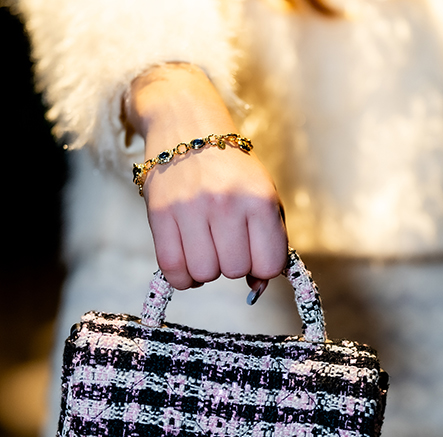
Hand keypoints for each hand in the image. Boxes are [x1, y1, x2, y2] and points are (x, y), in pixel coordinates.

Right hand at [126, 64, 287, 290]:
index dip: (262, 267)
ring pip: (204, 274)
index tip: (254, 253)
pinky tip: (187, 260)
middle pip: (234, 271)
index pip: (269, 264)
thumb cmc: (232, 172)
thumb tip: (256, 290)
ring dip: (206, 269)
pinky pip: (173, 270)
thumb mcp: (262, 198)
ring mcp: (191, 208)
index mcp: (260, 199)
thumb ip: (269, 243)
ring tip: (205, 246)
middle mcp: (226, 202)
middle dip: (232, 264)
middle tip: (225, 242)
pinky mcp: (160, 214)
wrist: (187, 125)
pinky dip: (182, 276)